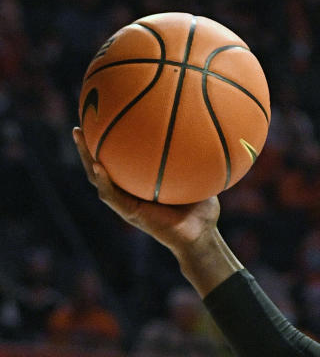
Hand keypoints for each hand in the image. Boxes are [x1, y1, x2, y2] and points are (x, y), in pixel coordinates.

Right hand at [73, 127, 219, 253]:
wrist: (201, 237)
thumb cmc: (202, 209)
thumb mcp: (199, 177)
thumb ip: (195, 158)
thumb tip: (203, 128)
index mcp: (140, 182)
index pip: (120, 160)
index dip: (108, 143)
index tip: (99, 119)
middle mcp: (129, 191)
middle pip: (100, 165)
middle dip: (87, 145)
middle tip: (79, 124)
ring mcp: (127, 202)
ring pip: (98, 178)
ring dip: (86, 157)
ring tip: (79, 137)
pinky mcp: (130, 213)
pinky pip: (112, 196)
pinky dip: (103, 181)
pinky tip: (98, 166)